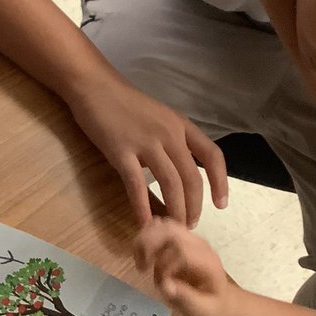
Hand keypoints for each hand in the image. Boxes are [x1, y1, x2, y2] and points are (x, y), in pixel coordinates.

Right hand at [67, 73, 227, 226]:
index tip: (221, 204)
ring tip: (172, 228)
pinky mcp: (121, 151)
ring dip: (174, 210)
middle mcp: (169, 134)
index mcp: (181, 125)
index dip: (221, 182)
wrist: (94, 87)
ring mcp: (146, 142)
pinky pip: (136, 185)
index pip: (212, 155)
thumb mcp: (158, 118)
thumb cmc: (124, 103)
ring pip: (170, 183)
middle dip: (194, 206)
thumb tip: (175, 173)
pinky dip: (142, 207)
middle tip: (189, 225)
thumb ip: (169, 142)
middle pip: (192, 177)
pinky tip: (144, 223)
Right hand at [134, 218, 239, 315]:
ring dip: (145, 240)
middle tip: (142, 268)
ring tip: (141, 263)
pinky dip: (147, 237)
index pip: (181, 250)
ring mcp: (190, 239)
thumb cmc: (213, 309)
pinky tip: (144, 256)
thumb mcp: (202, 311)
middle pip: (169, 231)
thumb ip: (185, 298)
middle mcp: (199, 245)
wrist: (224, 301)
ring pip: (163, 226)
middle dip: (149, 246)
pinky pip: (161, 228)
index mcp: (207, 262)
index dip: (163, 265)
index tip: (161, 285)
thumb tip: (165, 285)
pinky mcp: (181, 240)